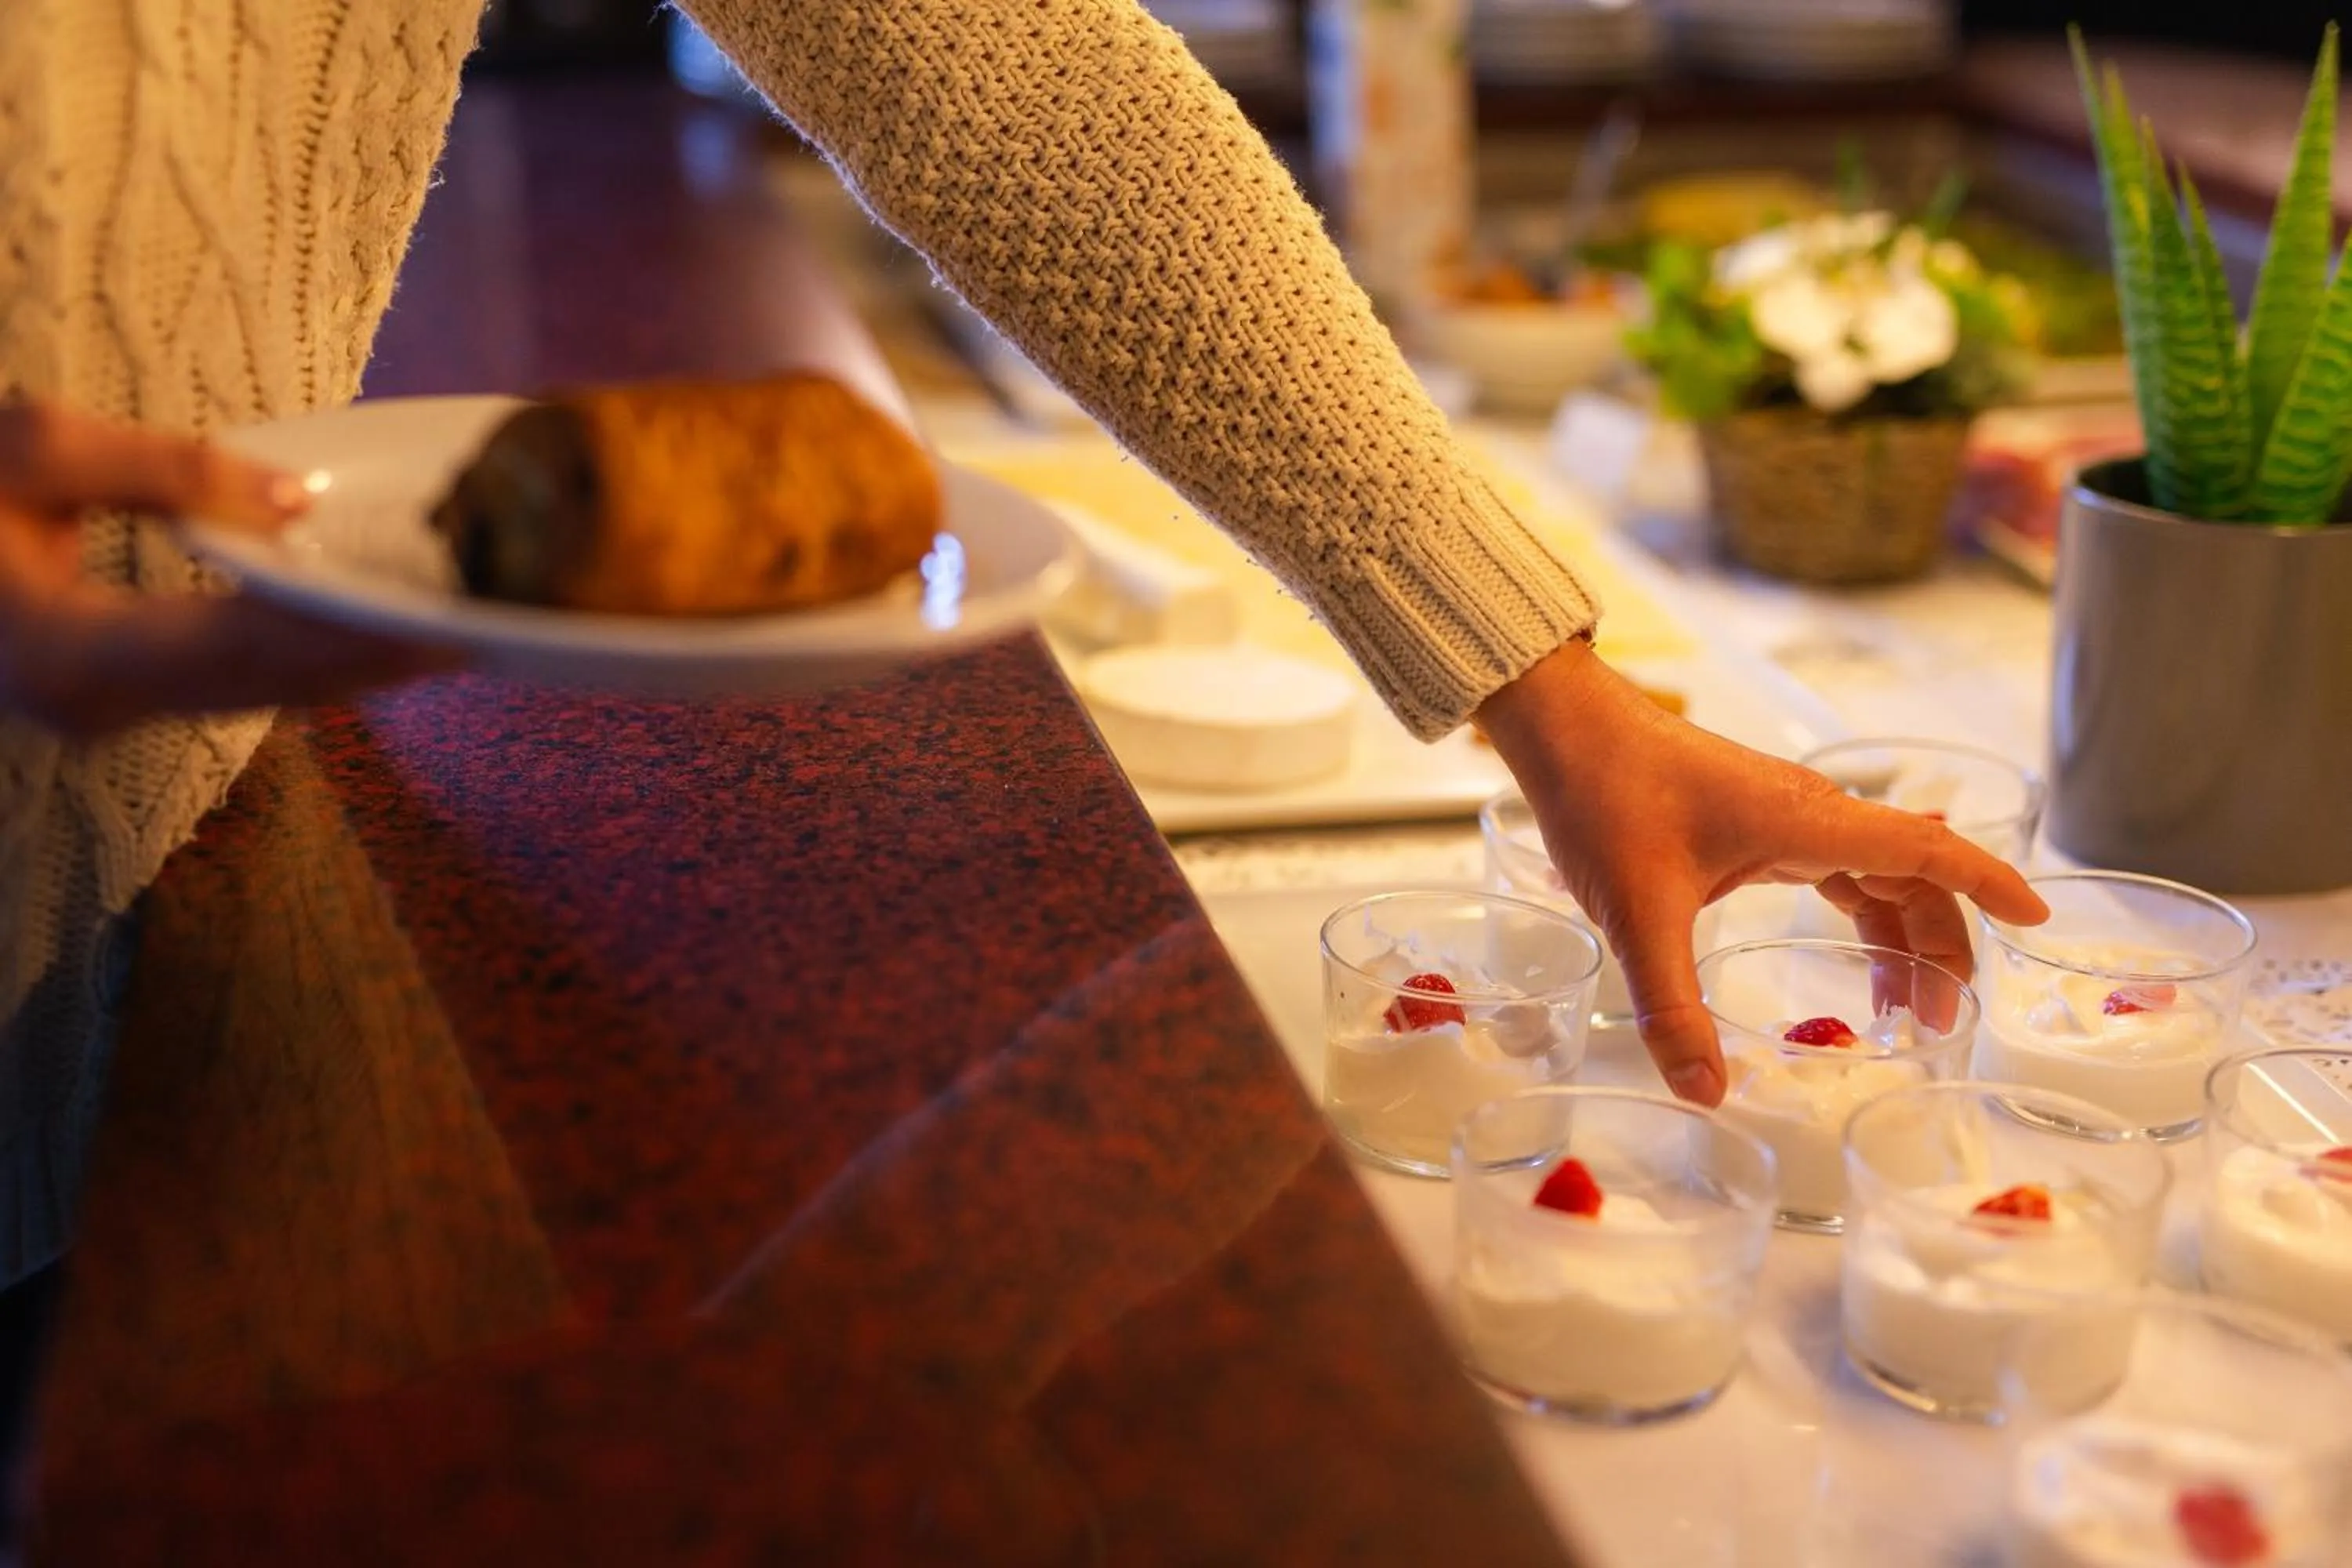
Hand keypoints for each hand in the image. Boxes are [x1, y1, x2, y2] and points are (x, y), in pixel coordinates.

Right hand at [0, 401, 453, 736]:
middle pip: (269, 686)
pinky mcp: (112, 693)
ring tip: (453, 632)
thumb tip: (296, 500)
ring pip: (257, 693)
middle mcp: (92, 705)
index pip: (243, 652)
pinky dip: (303, 657)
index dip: (348, 640)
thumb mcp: (31, 447)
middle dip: (376, 659)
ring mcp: (100, 709)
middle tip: (481, 631)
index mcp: (67, 656)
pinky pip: (229, 681)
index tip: (440, 624)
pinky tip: (370, 632)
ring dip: (352, 664)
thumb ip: (166, 469)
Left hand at [1477, 638, 2047, 1105]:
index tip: (2040, 918)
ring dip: (1903, 935)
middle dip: (1943, 945)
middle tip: (1947, 1023)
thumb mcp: (1638, 914)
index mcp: (1805, 820)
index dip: (1987, 883)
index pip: (1926, 848)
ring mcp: (1785, 815)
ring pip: (1876, 874)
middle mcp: (1810, 812)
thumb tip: (1707, 1094)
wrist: (1566, 728)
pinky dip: (1861, 914)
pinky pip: (1835, 868)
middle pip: (1912, 874)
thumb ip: (1672, 1008)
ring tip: (1908, 1012)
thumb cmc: (1605, 796)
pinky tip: (1857, 958)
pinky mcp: (1756, 821)